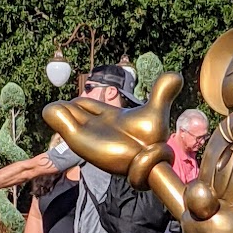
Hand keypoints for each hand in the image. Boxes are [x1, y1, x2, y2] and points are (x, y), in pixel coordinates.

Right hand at [42, 73, 182, 182]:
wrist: (146, 158)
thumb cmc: (150, 140)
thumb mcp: (156, 111)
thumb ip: (162, 92)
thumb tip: (177, 74)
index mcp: (108, 117)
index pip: (87, 105)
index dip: (81, 101)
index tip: (76, 101)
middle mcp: (95, 125)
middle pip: (72, 111)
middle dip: (68, 106)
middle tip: (68, 108)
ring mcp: (85, 131)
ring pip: (62, 114)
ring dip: (59, 109)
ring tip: (65, 110)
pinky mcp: (78, 139)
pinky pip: (57, 119)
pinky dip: (55, 112)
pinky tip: (61, 111)